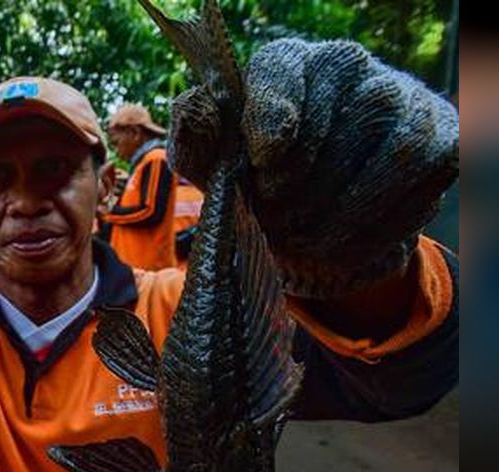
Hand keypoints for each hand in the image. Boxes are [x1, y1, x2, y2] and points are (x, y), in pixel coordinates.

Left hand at [169, 38, 457, 298]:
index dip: (270, 120)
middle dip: (299, 188)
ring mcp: (404, 101)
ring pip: (388, 160)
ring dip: (339, 214)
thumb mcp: (212, 160)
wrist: (311, 207)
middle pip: (338, 123)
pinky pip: (419, 191)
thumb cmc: (255, 174)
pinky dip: (373, 231)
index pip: (280, 71)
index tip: (262, 163)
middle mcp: (353, 67)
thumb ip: (197, 134)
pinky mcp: (440, 145)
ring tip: (302, 238)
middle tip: (274, 219)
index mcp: (288, 62)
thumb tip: (199, 107)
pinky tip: (338, 244)